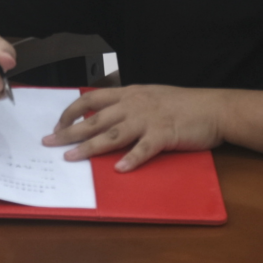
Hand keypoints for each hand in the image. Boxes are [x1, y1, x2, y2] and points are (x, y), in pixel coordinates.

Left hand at [45, 85, 227, 171]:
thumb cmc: (183, 104)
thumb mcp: (150, 95)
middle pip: (95, 119)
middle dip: (69, 132)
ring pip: (112, 134)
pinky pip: (143, 149)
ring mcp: (148, 119)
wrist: (213, 108)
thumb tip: (105, 115)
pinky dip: (130, 160)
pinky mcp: (164, 135)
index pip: (91, 99)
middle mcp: (134, 104)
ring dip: (89, 147)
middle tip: (49, 142)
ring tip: (72, 158)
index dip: (71, 111)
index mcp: (130, 93)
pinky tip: (118, 170)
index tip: (57, 124)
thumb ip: (129, 103)